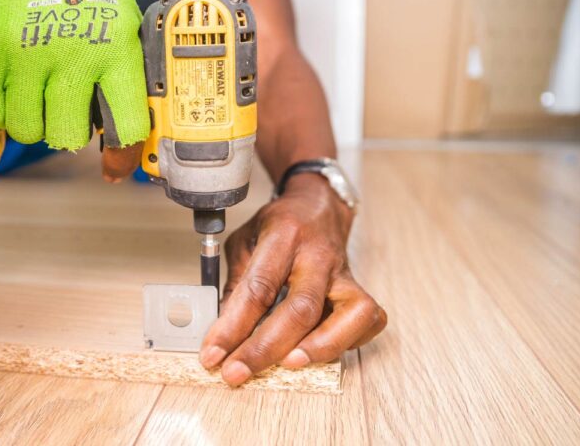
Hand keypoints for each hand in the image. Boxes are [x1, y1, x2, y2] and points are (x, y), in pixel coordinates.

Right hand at [0, 0, 149, 179]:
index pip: (125, 125)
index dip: (122, 154)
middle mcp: (72, 53)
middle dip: (66, 132)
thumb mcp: (123, 24)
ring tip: (37, 92)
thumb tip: (129, 143)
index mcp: (115, 48)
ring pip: (26, 130)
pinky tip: (12, 85)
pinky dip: (1, 109)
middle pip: (67, 137)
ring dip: (32, 121)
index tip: (114, 165)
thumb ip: (125, 78)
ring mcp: (25, 52)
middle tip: (64, 110)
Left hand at [199, 174, 386, 385]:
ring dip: (318, 348)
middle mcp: (318, 255)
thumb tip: (222, 333)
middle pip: (300, 308)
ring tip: (286, 365)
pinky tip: (318, 350)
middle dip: (265, 348)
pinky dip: (347, 342)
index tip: (212, 354)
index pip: (258, 287)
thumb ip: (236, 284)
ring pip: (348, 315)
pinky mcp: (359, 287)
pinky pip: (367, 320)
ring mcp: (344, 273)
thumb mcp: (245, 242)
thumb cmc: (279, 226)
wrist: (317, 206)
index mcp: (283, 236)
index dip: (233, 326)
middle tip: (236, 372)